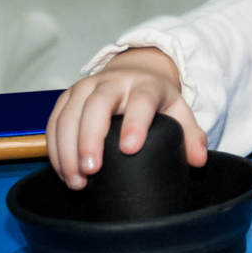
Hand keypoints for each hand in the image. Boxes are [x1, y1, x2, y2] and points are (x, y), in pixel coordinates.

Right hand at [46, 47, 206, 189]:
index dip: (135, 123)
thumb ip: (191, 135)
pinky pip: (53, 122)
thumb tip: (198, 160)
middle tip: (92, 171)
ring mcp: (85, 87)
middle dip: (90, 139)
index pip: (141, 100)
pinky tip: (64, 171)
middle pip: (97, 106)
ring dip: (68, 149)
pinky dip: (55, 149)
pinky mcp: (66, 97)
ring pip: (69, 114)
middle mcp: (112, 82)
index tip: (130, 149)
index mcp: (145, 85)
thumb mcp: (179, 111)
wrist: (133, 72)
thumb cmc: (156, 98)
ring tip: (77, 180)